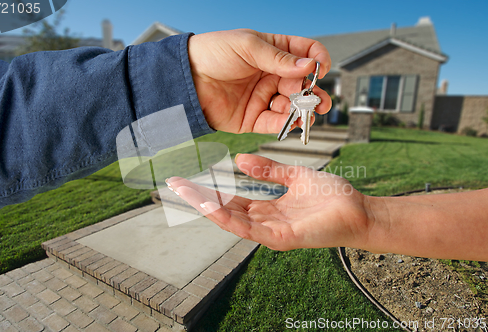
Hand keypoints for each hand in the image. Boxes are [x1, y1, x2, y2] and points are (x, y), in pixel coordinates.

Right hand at [167, 154, 370, 250]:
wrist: (360, 210)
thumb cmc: (332, 196)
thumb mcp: (295, 175)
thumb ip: (269, 169)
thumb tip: (239, 160)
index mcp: (269, 209)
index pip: (232, 201)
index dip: (210, 190)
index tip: (190, 179)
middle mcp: (266, 222)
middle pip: (226, 211)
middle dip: (200, 198)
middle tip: (175, 184)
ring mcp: (273, 232)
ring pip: (233, 222)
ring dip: (208, 207)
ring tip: (186, 193)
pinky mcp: (282, 238)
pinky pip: (250, 229)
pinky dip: (229, 219)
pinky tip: (212, 206)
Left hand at [188, 29, 331, 133]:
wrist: (186, 78)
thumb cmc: (211, 53)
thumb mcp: (247, 46)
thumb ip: (278, 58)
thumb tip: (307, 65)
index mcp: (272, 52)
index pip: (303, 54)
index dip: (316, 60)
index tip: (321, 68)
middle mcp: (271, 75)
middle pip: (302, 84)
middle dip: (314, 93)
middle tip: (319, 100)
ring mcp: (263, 97)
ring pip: (291, 106)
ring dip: (302, 110)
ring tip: (306, 112)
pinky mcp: (253, 118)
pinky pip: (274, 122)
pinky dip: (285, 123)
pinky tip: (292, 121)